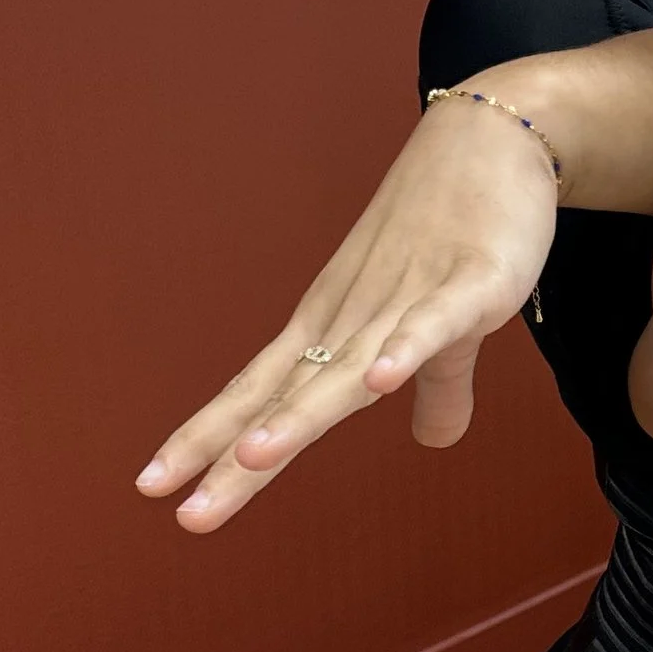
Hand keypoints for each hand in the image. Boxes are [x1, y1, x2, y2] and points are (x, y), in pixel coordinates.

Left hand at [135, 101, 557, 530]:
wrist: (494, 138)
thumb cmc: (458, 228)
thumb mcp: (444, 326)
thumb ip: (435, 386)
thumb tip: (433, 441)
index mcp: (335, 329)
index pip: (258, 393)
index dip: (208, 441)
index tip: (157, 488)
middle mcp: (353, 318)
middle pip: (286, 397)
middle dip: (235, 456)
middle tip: (189, 513)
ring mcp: (406, 299)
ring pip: (346, 368)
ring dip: (300, 415)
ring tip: (254, 458)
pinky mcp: (468, 283)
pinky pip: (430, 324)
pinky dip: (406, 353)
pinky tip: (381, 383)